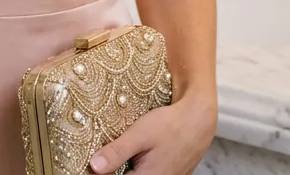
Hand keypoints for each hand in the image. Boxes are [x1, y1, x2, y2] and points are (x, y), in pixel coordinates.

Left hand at [88, 95, 216, 173]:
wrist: (198, 120)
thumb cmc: (170, 125)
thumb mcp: (140, 134)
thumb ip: (117, 152)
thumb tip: (94, 167)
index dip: (101, 173)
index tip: (90, 164)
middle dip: (112, 169)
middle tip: (101, 156)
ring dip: (124, 167)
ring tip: (116, 153)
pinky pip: (146, 172)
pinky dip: (136, 166)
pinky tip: (134, 154)